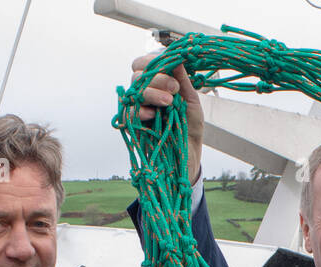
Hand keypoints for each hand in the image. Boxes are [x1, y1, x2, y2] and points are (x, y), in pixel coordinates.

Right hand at [131, 51, 203, 185]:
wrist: (188, 154)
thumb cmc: (189, 127)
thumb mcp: (191, 101)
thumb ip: (183, 81)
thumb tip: (177, 58)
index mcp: (157, 83)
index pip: (145, 63)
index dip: (153, 61)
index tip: (172, 67)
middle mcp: (144, 93)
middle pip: (138, 74)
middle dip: (156, 77)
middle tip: (174, 89)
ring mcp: (138, 108)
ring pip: (134, 91)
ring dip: (151, 92)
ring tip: (169, 102)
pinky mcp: (134, 126)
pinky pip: (129, 113)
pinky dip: (140, 111)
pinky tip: (152, 115)